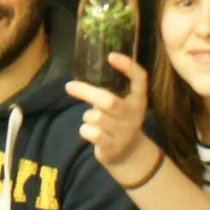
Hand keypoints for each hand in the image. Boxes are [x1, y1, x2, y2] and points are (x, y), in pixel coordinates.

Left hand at [64, 52, 157, 174]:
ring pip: (95, 117)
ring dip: (87, 116)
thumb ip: (110, 90)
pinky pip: (90, 133)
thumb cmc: (119, 120)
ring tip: (92, 119)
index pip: (140, 78)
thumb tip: (82, 74)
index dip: (128, 66)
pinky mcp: (113, 146)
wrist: (129, 154)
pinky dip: (85, 130)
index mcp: (138, 99)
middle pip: (109, 101)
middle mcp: (134, 115)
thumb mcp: (122, 104)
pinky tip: (91, 132)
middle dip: (87, 92)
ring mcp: (124, 132)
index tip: (110, 56)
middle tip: (69, 86)